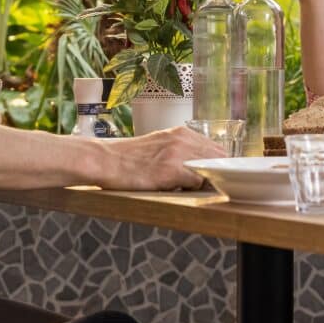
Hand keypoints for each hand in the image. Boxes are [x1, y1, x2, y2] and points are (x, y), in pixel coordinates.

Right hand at [97, 125, 217, 190]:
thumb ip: (180, 150)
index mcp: (181, 132)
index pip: (216, 148)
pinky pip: (196, 182)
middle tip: (205, 185)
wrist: (105, 160)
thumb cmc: (128, 157)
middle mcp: (182, 139)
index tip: (212, 175)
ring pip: (210, 169)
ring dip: (205, 181)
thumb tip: (199, 166)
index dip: (217, 164)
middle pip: (218, 157)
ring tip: (190, 187)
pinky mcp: (170, 170)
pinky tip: (180, 190)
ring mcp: (177, 154)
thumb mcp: (159, 144)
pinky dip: (194, 189)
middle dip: (215, 172)